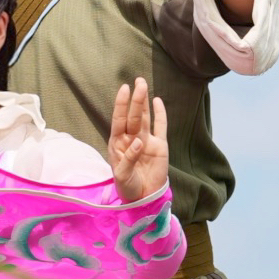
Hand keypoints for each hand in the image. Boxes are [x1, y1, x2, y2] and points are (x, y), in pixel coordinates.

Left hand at [108, 78, 168, 201]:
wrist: (143, 197)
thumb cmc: (127, 187)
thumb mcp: (123, 175)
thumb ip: (129, 158)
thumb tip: (139, 141)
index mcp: (118, 143)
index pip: (119, 120)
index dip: (121, 104)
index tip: (124, 89)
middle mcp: (131, 138)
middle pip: (133, 115)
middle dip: (135, 99)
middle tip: (139, 82)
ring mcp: (146, 140)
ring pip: (145, 117)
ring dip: (144, 102)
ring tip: (143, 84)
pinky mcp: (159, 146)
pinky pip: (160, 127)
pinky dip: (160, 114)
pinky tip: (157, 101)